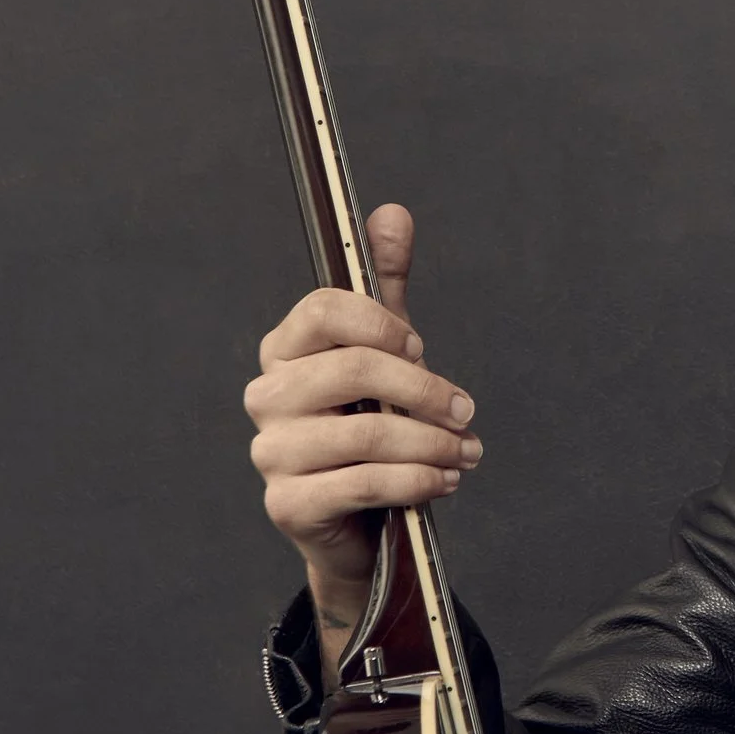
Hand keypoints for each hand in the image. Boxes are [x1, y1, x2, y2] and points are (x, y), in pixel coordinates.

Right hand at [245, 204, 480, 610]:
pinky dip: (414, 481)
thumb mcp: (385, 351)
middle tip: (466, 411)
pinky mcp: (288, 504)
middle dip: (424, 390)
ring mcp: (271, 453)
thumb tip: (392, 213)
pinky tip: (442, 481)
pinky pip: (360, 484)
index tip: (420, 346)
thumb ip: (385, 284)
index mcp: (286, 350)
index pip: (323, 311)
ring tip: (466, 453)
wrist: (360, 520)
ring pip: (364, 434)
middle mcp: (268, 397)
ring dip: (431, 443)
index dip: (380, 323)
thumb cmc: (370, 425)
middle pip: (351, 370)